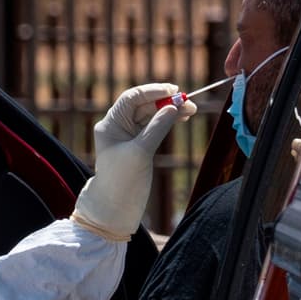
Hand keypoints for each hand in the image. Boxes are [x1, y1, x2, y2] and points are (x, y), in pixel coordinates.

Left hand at [71, 83, 196, 239]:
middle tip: (189, 102)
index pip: (131, 98)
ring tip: (191, 110)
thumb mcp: (140, 152)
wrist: (115, 208)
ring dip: (170, 111)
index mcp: (110, 124)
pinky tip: (181, 117)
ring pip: (151, 115)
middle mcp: (117, 126)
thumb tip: (173, 107)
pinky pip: (155, 127)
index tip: (174, 91)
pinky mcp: (139, 145)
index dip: (153, 91)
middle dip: (166, 102)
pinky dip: (168, 121)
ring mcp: (129, 136)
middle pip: (143, 105)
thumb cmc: (122, 181)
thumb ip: (157, 127)